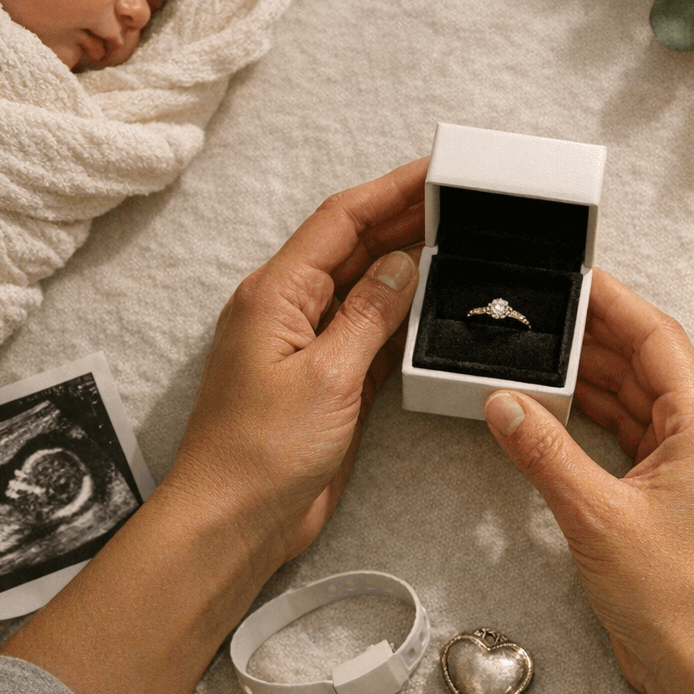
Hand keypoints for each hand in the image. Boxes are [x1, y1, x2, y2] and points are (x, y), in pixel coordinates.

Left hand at [166, 157, 425, 573]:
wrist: (233, 523)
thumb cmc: (259, 454)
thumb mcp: (327, 377)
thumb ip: (368, 315)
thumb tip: (402, 265)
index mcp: (274, 294)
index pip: (339, 222)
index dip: (389, 191)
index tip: (434, 170)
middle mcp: (288, 311)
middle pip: (353, 248)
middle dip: (404, 219)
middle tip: (460, 201)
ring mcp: (306, 346)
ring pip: (364, 289)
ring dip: (407, 265)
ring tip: (458, 242)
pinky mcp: (326, 382)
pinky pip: (368, 333)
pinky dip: (401, 316)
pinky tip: (434, 305)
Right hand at [482, 268, 693, 693]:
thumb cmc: (676, 602)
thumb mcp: (595, 516)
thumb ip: (544, 451)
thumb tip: (505, 403)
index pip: (658, 339)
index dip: (613, 303)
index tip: (576, 276)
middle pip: (651, 365)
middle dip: (596, 339)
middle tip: (544, 315)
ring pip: (644, 401)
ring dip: (596, 380)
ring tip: (542, 355)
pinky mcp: (684, 493)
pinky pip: (641, 436)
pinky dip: (602, 420)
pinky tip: (561, 410)